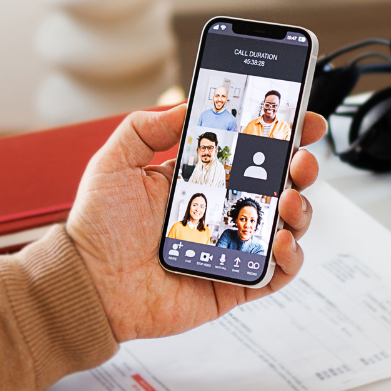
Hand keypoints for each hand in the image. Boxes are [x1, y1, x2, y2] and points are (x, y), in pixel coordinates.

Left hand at [64, 106, 323, 342]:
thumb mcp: (115, 162)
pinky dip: (290, 257)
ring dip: (300, 208)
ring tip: (287, 199)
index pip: (250, 151)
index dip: (280, 134)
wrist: (90, 285)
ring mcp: (231, 247)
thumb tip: (187, 105)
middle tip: (300, 158)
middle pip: (278, 184)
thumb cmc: (98, 229)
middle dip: (300, 166)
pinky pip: (277, 273)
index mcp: (199, 179)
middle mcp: (220, 210)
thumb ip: (147, 127)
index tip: (301, 116)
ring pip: (286, 225)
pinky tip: (280, 240)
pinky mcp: (235, 284)